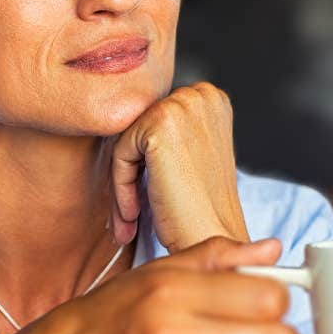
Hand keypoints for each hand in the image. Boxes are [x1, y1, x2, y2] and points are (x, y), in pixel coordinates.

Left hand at [109, 82, 248, 251]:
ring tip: (130, 220)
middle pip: (138, 130)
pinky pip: (120, 154)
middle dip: (131, 173)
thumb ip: (167, 132)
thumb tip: (122, 120)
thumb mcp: (189, 156)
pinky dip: (121, 188)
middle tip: (130, 215)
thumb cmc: (200, 209)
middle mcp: (201, 94)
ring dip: (123, 184)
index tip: (144, 198)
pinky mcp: (160, 123)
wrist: (213, 239)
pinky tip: (133, 215)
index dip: (144, 164)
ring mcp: (182, 105)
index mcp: (211, 98)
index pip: (153, 122)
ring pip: (126, 142)